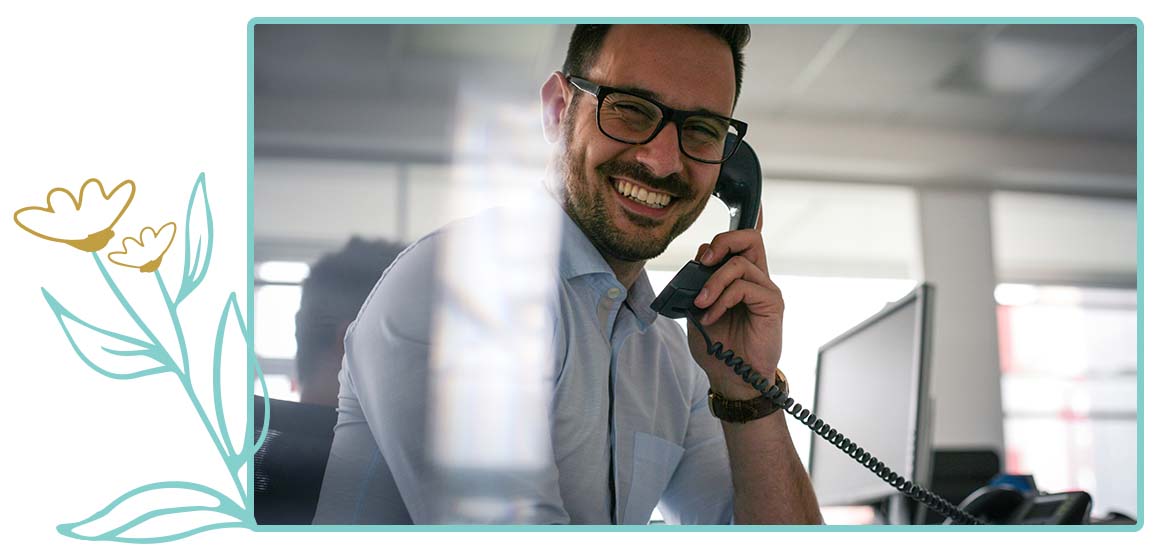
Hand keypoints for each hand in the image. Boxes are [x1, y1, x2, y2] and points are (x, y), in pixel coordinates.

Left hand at [685, 211, 783, 399]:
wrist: (732, 377)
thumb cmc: (717, 345)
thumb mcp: (698, 310)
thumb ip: (698, 285)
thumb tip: (694, 264)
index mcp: (740, 276)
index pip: (746, 239)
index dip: (750, 215)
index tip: (743, 197)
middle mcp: (757, 277)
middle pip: (748, 238)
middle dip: (722, 242)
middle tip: (702, 262)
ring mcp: (766, 290)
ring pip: (740, 264)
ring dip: (713, 282)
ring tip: (701, 304)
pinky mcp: (772, 304)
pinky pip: (745, 286)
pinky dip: (722, 298)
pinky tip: (712, 314)